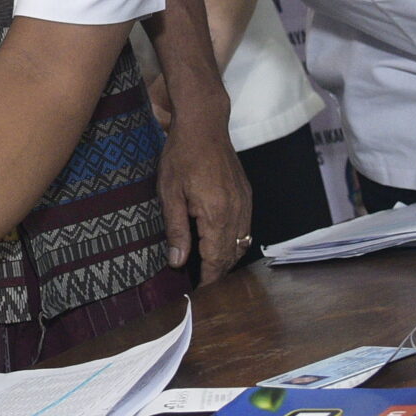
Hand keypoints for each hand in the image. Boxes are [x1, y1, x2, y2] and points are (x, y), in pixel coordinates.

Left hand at [156, 115, 251, 283]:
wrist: (204, 125)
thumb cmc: (182, 156)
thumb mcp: (170, 194)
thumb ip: (175, 230)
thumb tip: (177, 262)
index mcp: (216, 214)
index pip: (217, 259)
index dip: (209, 278)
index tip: (200, 291)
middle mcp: (236, 211)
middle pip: (232, 254)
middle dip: (219, 271)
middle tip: (202, 281)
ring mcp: (244, 202)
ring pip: (242, 242)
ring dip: (228, 257)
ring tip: (210, 266)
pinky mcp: (246, 194)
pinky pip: (246, 226)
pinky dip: (235, 240)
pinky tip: (220, 241)